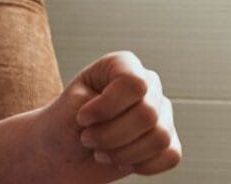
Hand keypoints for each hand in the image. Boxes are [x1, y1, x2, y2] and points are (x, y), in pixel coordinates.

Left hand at [36, 51, 179, 179]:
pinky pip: (171, 155)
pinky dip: (144, 166)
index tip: (83, 118)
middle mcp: (148, 85)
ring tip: (103, 151)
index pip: (134, 83)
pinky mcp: (164, 142)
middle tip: (88, 139)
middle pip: (147, 114)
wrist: (59, 152)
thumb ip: (102, 104)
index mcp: (125, 65)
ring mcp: (160, 112)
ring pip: (160, 137)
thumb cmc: (64, 122)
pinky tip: (122, 160)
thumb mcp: (71, 105)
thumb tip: (131, 117)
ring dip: (123, 153)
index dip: (107, 107)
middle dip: (110, 136)